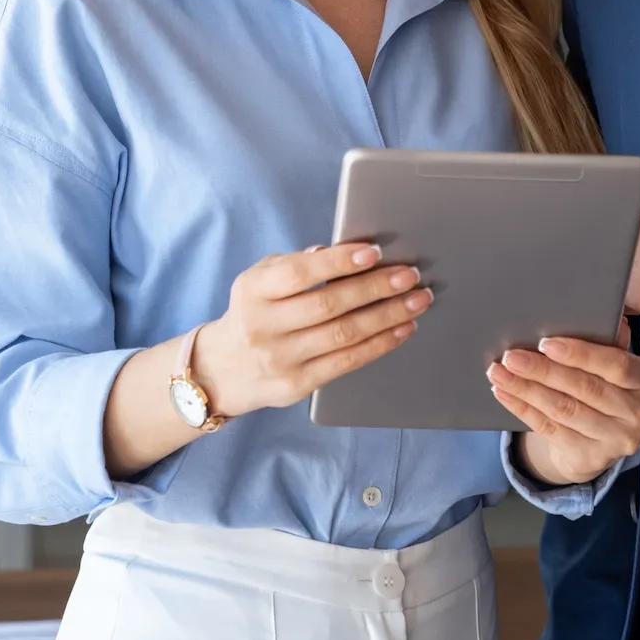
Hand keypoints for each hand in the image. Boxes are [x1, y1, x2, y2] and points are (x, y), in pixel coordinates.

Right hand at [192, 241, 430, 416]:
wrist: (222, 371)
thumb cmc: (255, 312)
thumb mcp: (260, 280)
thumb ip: (295, 264)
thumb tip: (340, 252)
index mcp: (253, 292)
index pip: (299, 274)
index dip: (339, 262)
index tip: (374, 252)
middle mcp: (263, 327)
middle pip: (329, 305)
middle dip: (376, 288)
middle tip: (410, 275)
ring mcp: (280, 360)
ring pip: (344, 335)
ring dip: (387, 316)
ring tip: (417, 300)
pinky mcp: (296, 386)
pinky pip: (347, 362)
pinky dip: (381, 344)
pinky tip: (403, 328)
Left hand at [488, 320, 639, 486]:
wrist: (604, 438)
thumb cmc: (608, 384)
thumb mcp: (616, 362)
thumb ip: (607, 341)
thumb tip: (590, 315)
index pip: (617, 366)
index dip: (581, 354)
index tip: (546, 343)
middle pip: (586, 389)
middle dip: (543, 371)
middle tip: (511, 356)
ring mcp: (617, 441)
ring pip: (564, 410)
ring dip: (526, 390)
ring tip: (499, 372)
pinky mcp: (591, 458)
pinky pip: (550, 430)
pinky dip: (523, 409)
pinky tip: (505, 394)